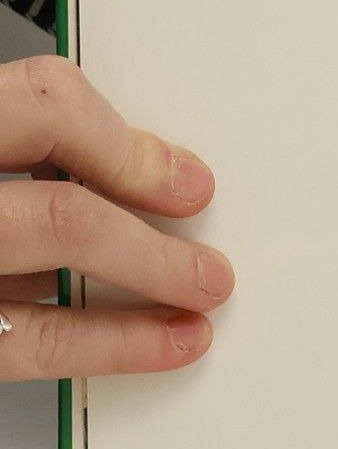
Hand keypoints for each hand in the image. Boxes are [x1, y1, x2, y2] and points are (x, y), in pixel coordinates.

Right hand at [0, 55, 232, 380]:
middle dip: (149, 237)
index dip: (125, 144)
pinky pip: (27, 342)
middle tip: (207, 257)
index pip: (40, 102)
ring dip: (147, 281)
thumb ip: (14, 146)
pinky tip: (158, 344)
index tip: (182, 179)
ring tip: (198, 295)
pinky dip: (109, 345)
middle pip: (56, 206)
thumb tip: (133, 165)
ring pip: (47, 255)